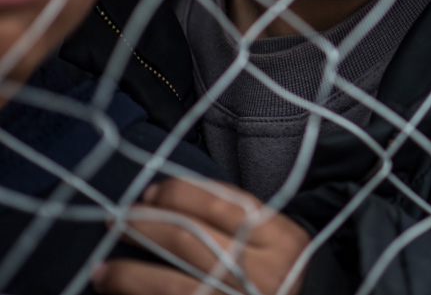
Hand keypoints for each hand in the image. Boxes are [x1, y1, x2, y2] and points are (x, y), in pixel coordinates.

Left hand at [92, 178, 310, 294]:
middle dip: (144, 225)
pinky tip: (115, 291)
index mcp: (282, 240)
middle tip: (118, 220)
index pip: (222, 204)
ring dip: (125, 272)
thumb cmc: (270, 278)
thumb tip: (164, 197)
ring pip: (167, 284)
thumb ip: (236, 219)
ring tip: (102, 266)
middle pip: (188, 238)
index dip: (179, 193)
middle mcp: (263, 274)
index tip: (151, 191)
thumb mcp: (271, 242)